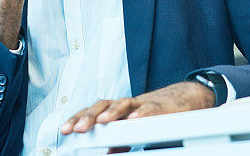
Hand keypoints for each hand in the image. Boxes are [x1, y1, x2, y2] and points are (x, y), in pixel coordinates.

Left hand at [60, 82, 214, 135]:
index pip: (93, 113)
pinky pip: (149, 108)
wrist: (184, 99)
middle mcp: (126, 104)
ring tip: (102, 122)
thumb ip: (120, 140)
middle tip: (77, 128)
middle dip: (88, 117)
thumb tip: (107, 152)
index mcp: (117, 110)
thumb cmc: (156, 113)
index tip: (65, 131)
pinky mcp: (160, 106)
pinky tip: (135, 119)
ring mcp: (142, 103)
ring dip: (111, 113)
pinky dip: (142, 113)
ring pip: (123, 104)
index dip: (78, 120)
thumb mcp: (134, 127)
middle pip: (103, 106)